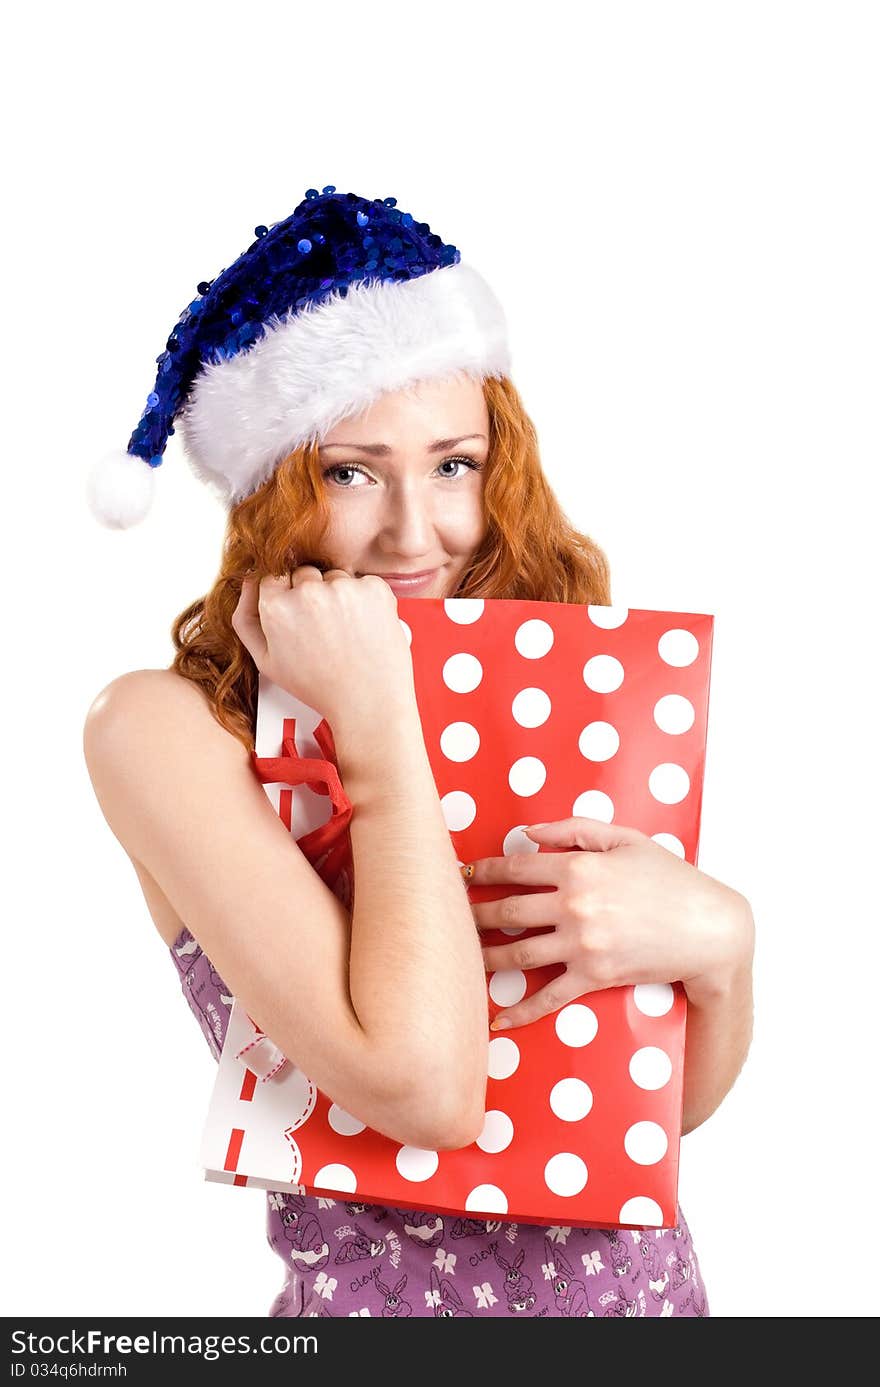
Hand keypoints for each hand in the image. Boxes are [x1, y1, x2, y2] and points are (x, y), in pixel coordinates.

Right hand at [231, 566, 416, 727]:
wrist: (368, 702)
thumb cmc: (317, 686)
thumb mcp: (266, 661)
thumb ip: (246, 618)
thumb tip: (249, 578)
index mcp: (276, 608)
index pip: (272, 577)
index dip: (286, 597)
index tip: (299, 617)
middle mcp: (308, 592)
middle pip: (304, 573)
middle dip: (311, 595)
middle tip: (323, 630)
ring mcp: (343, 588)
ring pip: (335, 576)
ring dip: (339, 595)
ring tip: (345, 632)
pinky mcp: (374, 589)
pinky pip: (363, 582)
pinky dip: (365, 600)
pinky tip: (363, 627)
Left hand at [468, 816, 751, 1029]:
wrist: (709, 929)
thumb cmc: (670, 878)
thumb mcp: (626, 839)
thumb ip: (574, 828)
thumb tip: (527, 831)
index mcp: (578, 867)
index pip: (515, 868)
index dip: (482, 870)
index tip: (461, 874)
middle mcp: (574, 906)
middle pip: (506, 912)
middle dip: (473, 914)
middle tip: (450, 917)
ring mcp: (581, 946)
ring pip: (517, 955)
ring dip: (484, 959)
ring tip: (460, 961)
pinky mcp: (594, 978)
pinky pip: (548, 998)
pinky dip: (520, 1012)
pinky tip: (497, 1019)